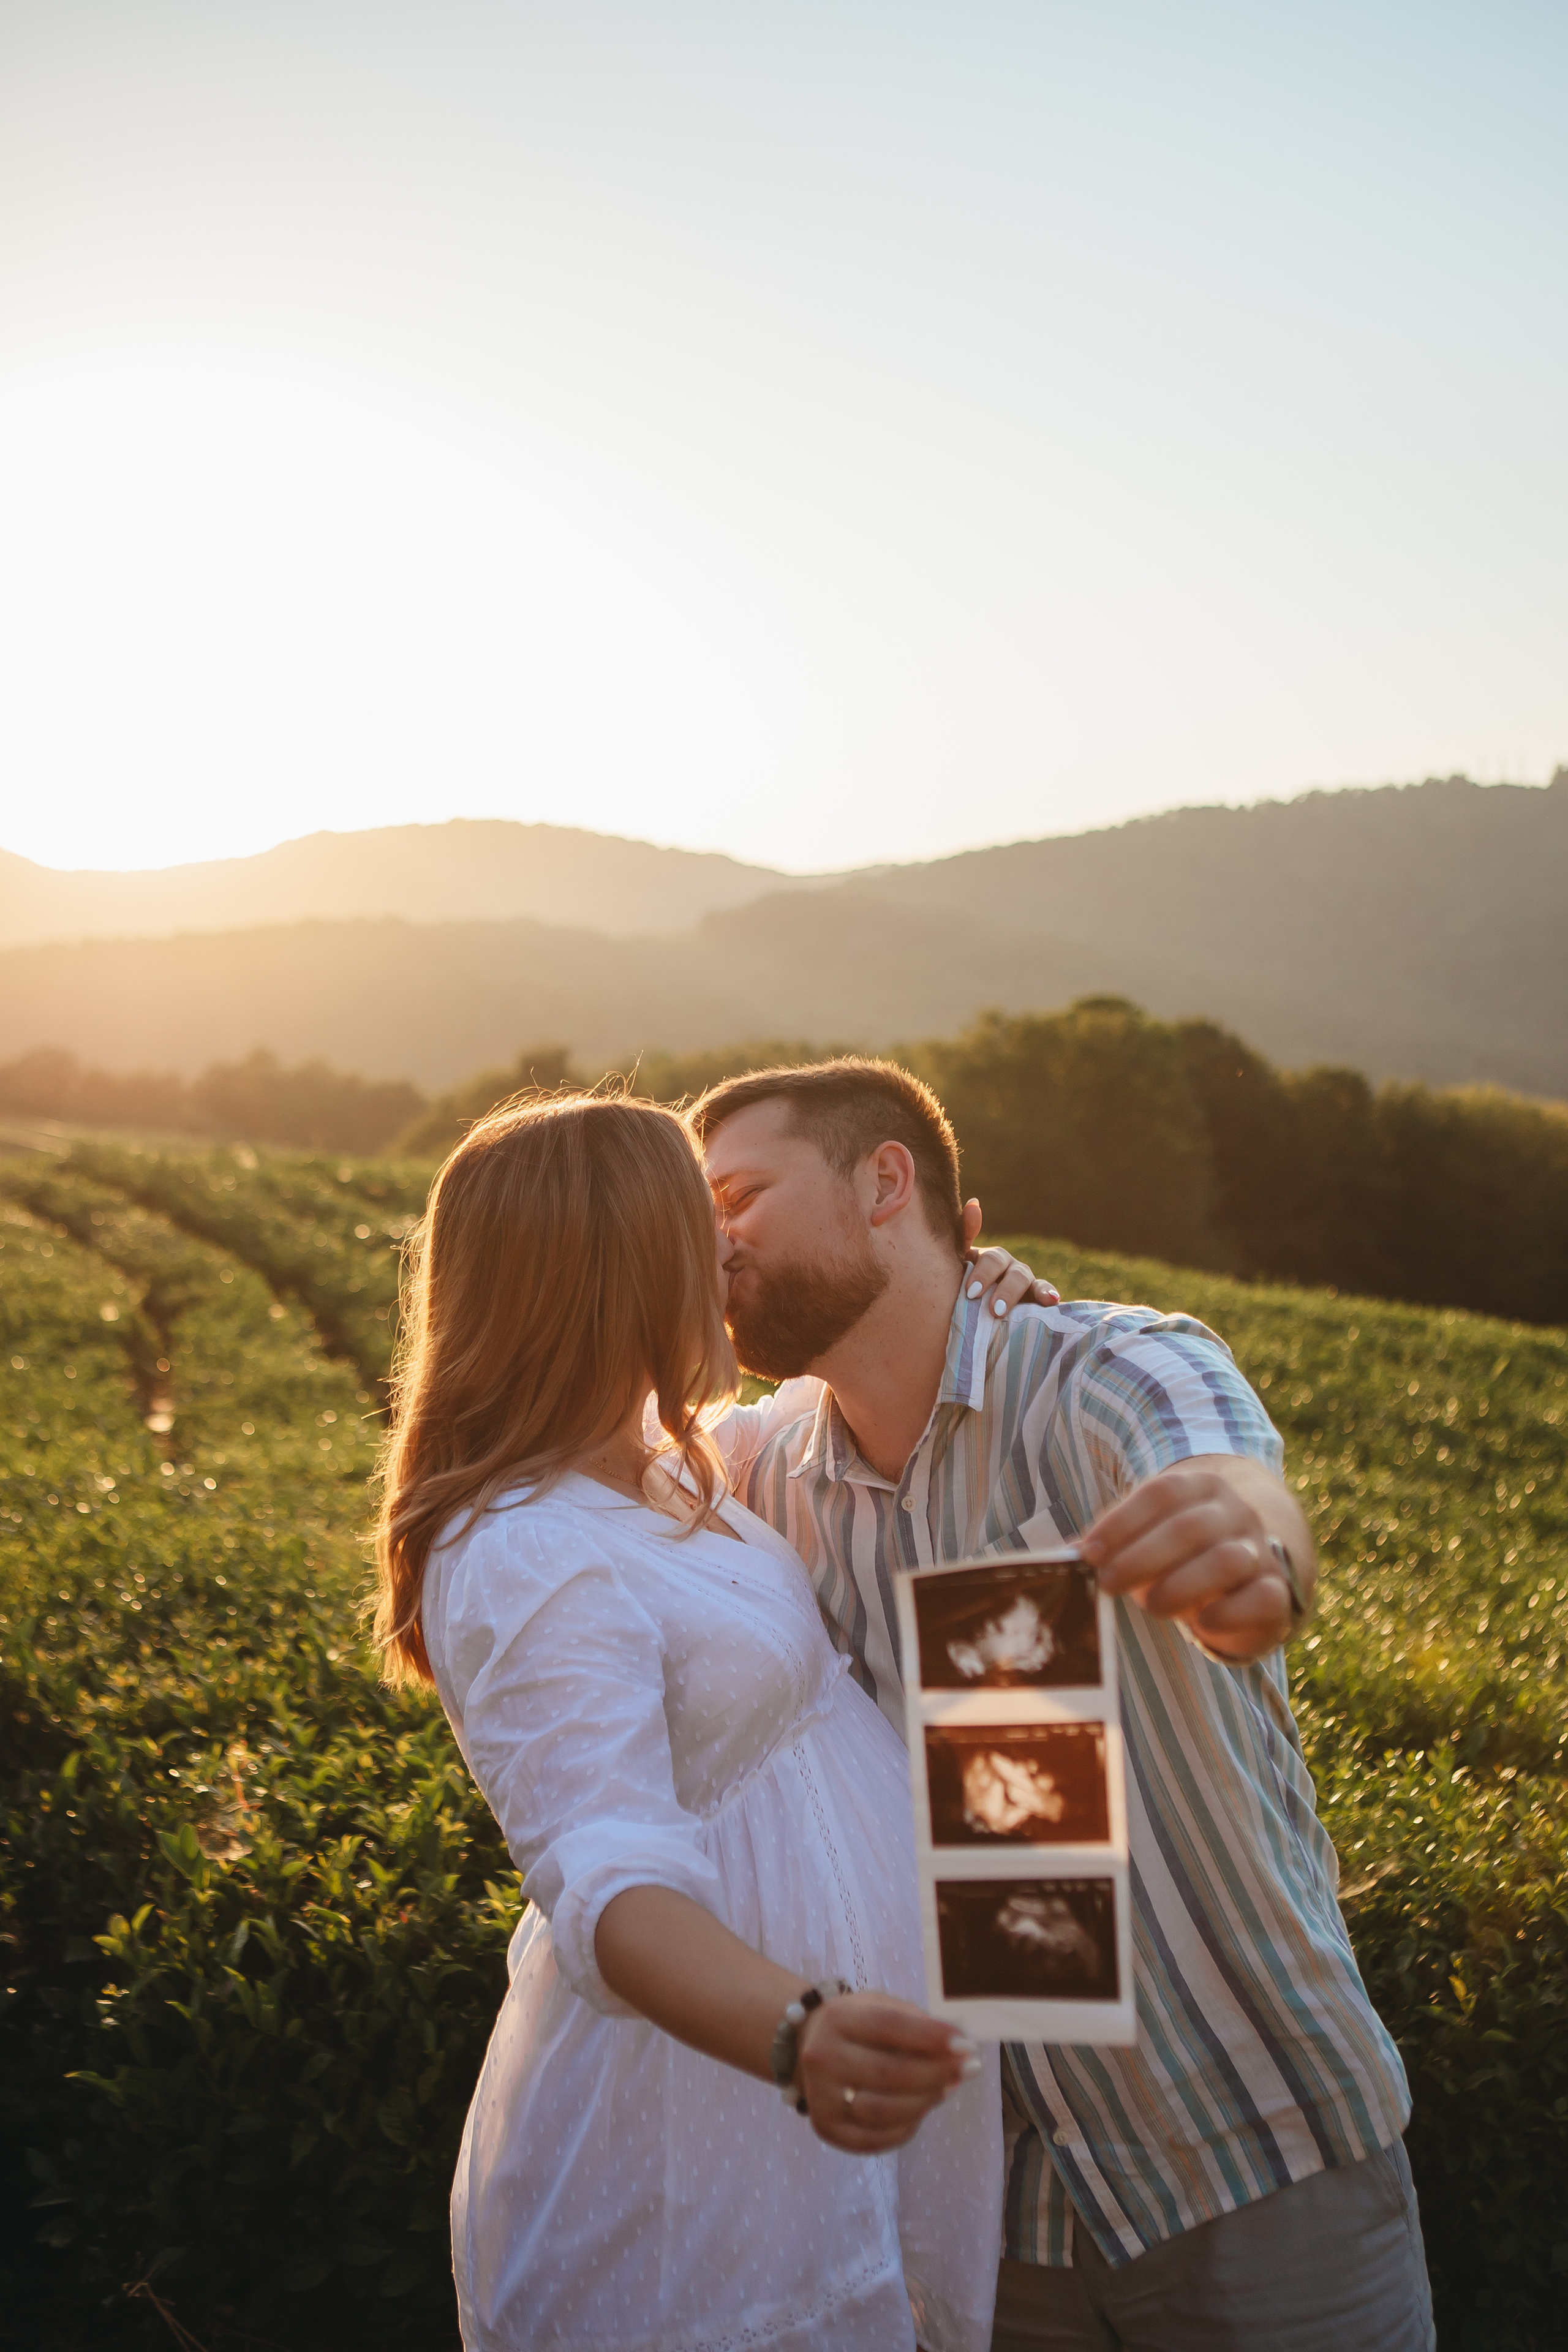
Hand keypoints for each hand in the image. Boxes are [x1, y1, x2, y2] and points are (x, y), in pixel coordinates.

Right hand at [796, 1991, 978, 2153]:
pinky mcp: (826, 2129)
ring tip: (948, 2088)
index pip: (888, 2028)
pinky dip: (907, 2127)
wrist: (810, 2049)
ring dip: (926, 2102)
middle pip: (889, 2073)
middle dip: (937, 2073)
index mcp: (838, 2018)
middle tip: (970, 2068)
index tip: (967, 2044)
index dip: (931, 2037)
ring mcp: (821, 2098)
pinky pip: (876, 2140)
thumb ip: (916, 2024)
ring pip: (883, 2111)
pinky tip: (922, 2109)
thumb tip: (959, 2050)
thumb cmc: (858, 2026)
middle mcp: (822, 2057)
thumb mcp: (880, 2006)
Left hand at [961, 1199, 1058, 1315]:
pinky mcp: (1037, 1299)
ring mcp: (1026, 1283)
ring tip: (1012, 1312)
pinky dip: (1050, 1295)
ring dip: (1023, 1296)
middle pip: (1014, 1274)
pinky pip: (1045, 1294)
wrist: (969, 1311)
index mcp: (992, 1260)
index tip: (971, 1292)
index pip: (992, 1260)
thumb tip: (974, 1202)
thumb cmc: (961, 1285)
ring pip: (1030, 1283)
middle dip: (1005, 1291)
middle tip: (994, 1310)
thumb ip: (963, 1235)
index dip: (983, 1274)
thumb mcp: (957, 1262)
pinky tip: (1053, 1300)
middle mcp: (1011, 1268)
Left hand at [1079, 1456, 1313, 1662]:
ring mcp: (1260, 1550)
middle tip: (1107, 1584)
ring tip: (1152, 1606)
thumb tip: (1069, 1554)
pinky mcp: (1278, 1591)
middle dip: (1140, 1557)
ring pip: (1225, 1560)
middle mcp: (1235, 1513)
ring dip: (1181, 1585)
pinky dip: (1229, 1612)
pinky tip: (1202, 1622)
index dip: (1121, 1522)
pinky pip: (1262, 1598)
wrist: (1256, 1568)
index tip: (1087, 1552)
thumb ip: (1117, 1543)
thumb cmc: (1186, 1554)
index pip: (1161, 1493)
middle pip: (1188, 1527)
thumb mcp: (1152, 1537)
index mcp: (1201, 1487)